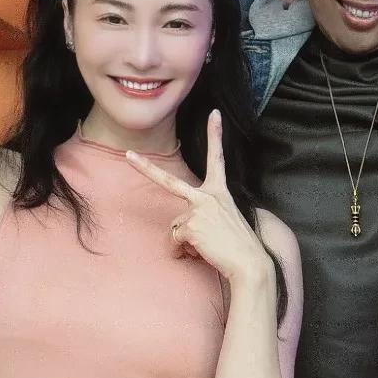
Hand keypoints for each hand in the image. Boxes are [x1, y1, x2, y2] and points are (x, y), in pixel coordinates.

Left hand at [127, 112, 272, 286]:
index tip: (215, 114)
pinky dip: (183, 252)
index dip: (215, 135)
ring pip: (175, 227)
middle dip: (145, 168)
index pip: (217, 159)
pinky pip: (175, 241)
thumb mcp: (223, 223)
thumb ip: (202, 218)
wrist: (250, 263)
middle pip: (169, 182)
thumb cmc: (239, 246)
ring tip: (206, 249)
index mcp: (220, 192)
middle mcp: (209, 195)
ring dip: (185, 242)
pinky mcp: (191, 226)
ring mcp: (199, 209)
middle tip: (127, 155)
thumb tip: (180, 232)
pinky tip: (201, 254)